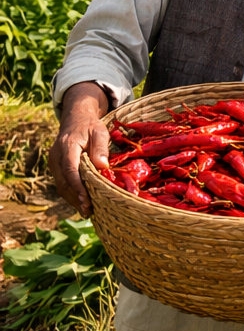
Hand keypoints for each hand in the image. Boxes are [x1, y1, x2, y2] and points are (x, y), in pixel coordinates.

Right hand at [49, 83, 111, 216]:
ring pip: (61, 185)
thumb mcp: (100, 132)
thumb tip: (102, 166)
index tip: (86, 200)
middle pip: (64, 182)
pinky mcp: (56, 167)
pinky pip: (62, 183)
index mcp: (67, 147)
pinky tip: (82, 202)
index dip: (77, 187)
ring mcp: (54, 162)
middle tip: (88, 211)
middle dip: (75, 198)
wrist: (75, 119)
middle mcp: (56, 156)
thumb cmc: (90, 126)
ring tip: (86, 211)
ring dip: (72, 199)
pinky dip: (71, 194)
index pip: (70, 170)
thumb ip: (101, 148)